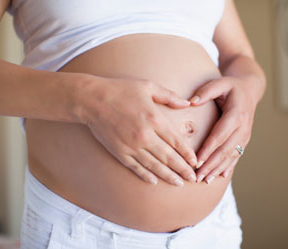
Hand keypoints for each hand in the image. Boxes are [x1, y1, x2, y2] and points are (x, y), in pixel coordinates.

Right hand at [76, 75, 197, 185]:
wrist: (91, 100)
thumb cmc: (120, 90)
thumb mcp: (148, 86)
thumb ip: (169, 96)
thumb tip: (187, 103)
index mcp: (154, 119)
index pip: (176, 141)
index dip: (188, 153)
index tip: (195, 161)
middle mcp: (145, 136)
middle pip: (169, 157)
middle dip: (183, 169)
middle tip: (193, 178)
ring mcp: (132, 146)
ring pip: (155, 166)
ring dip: (168, 176)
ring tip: (179, 183)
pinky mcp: (120, 152)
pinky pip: (136, 168)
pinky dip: (146, 176)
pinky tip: (155, 182)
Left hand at [188, 76, 257, 183]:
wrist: (250, 91)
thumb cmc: (231, 87)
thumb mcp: (220, 83)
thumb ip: (206, 92)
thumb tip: (191, 102)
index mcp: (236, 114)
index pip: (219, 136)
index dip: (208, 150)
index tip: (196, 161)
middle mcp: (243, 128)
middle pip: (225, 150)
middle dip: (211, 165)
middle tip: (197, 177)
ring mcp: (245, 135)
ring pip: (231, 156)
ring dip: (218, 169)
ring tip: (205, 180)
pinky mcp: (245, 140)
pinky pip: (236, 156)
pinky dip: (227, 167)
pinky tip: (219, 177)